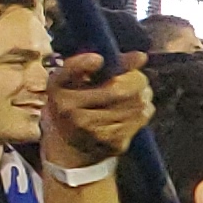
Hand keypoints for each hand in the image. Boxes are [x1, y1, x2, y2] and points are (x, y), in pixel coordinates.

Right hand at [41, 54, 152, 169]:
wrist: (71, 145)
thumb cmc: (76, 101)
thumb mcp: (76, 79)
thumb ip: (104, 63)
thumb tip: (141, 57)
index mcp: (58, 90)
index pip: (71, 71)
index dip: (85, 63)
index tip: (99, 60)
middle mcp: (70, 112)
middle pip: (120, 89)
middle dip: (136, 80)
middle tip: (137, 78)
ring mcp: (90, 131)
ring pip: (136, 104)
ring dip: (143, 95)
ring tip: (135, 94)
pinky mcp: (111, 144)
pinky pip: (141, 118)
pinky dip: (144, 110)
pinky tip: (133, 110)